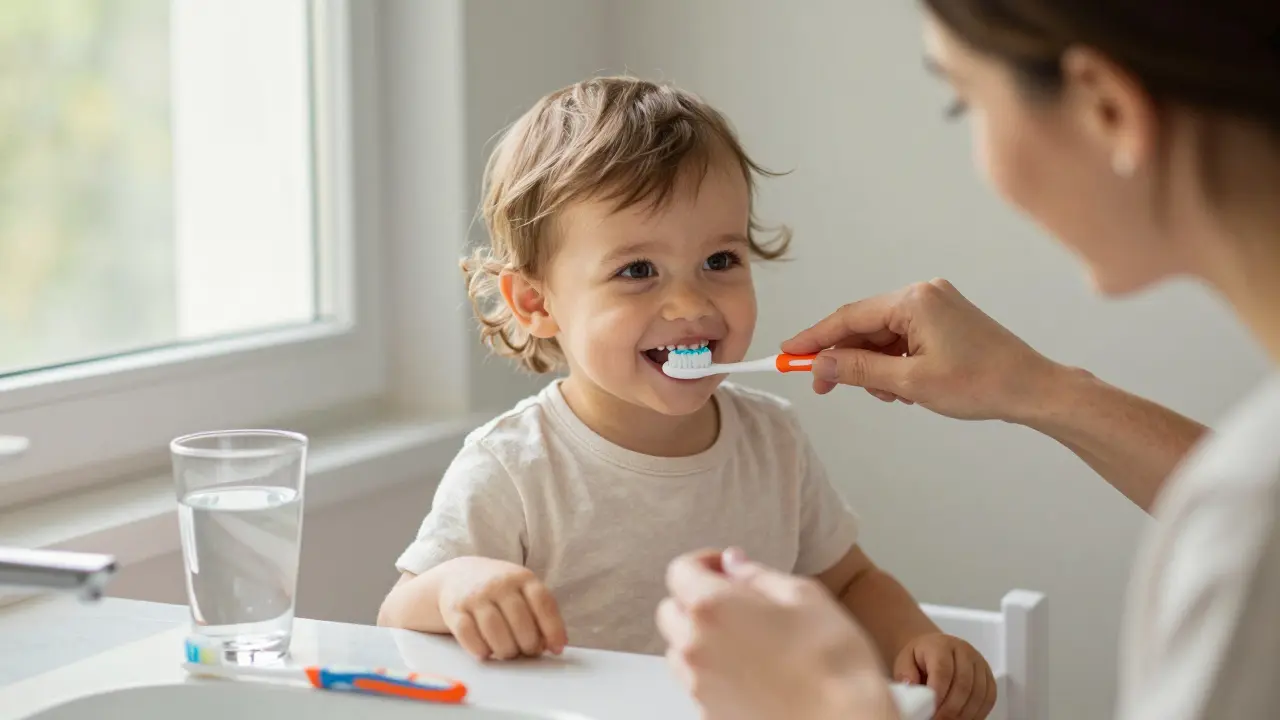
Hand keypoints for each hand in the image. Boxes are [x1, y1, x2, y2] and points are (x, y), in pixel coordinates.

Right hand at [436, 557, 567, 659]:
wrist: (457, 575)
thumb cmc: (499, 591)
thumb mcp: (522, 591)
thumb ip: (540, 614)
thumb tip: (556, 645)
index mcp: (522, 577)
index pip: (543, 602)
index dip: (553, 629)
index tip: (557, 649)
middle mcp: (499, 583)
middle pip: (520, 620)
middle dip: (528, 644)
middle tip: (527, 652)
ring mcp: (475, 595)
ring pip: (494, 629)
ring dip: (505, 650)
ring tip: (508, 653)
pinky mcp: (453, 609)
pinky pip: (467, 634)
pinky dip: (479, 649)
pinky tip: (485, 653)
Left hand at [657, 549, 898, 719]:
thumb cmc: (831, 663)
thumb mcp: (804, 596)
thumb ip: (758, 575)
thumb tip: (736, 565)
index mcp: (711, 606)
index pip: (680, 570)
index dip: (704, 563)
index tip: (726, 567)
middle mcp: (694, 646)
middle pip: (671, 611)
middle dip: (696, 600)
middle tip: (736, 601)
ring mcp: (698, 686)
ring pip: (680, 650)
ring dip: (701, 638)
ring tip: (746, 639)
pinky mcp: (708, 714)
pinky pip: (698, 684)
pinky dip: (714, 671)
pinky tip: (752, 671)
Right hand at [782, 279, 1059, 422]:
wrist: (1034, 389)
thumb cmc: (982, 384)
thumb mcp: (910, 382)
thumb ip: (860, 369)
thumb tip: (821, 364)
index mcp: (914, 300)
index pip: (849, 317)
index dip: (814, 337)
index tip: (787, 353)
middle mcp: (923, 294)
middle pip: (864, 325)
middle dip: (845, 358)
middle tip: (824, 387)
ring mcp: (936, 305)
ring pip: (883, 335)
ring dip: (874, 365)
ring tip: (888, 395)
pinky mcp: (945, 320)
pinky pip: (903, 338)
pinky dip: (894, 362)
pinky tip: (901, 387)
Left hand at [893, 633, 996, 719]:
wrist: (933, 648)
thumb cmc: (920, 657)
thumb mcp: (904, 661)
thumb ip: (905, 675)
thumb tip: (910, 690)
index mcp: (941, 645)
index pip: (943, 671)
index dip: (938, 694)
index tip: (931, 710)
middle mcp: (964, 651)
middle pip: (963, 685)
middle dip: (951, 709)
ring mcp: (979, 663)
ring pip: (979, 693)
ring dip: (964, 713)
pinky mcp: (988, 675)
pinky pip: (989, 697)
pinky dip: (978, 712)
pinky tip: (964, 717)